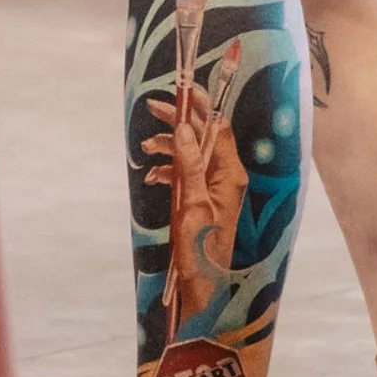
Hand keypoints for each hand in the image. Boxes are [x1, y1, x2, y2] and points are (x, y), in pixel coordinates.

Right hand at [143, 86, 247, 327]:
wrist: (204, 287)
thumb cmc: (200, 250)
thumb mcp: (192, 204)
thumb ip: (189, 164)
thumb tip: (183, 127)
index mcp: (230, 173)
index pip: (218, 126)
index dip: (200, 105)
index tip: (179, 90)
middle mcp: (227, 175)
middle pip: (204, 135)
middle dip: (179, 121)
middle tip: (155, 109)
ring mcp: (216, 187)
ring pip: (192, 152)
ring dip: (169, 147)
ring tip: (147, 149)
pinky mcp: (204, 198)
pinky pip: (187, 172)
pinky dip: (169, 169)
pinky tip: (154, 177)